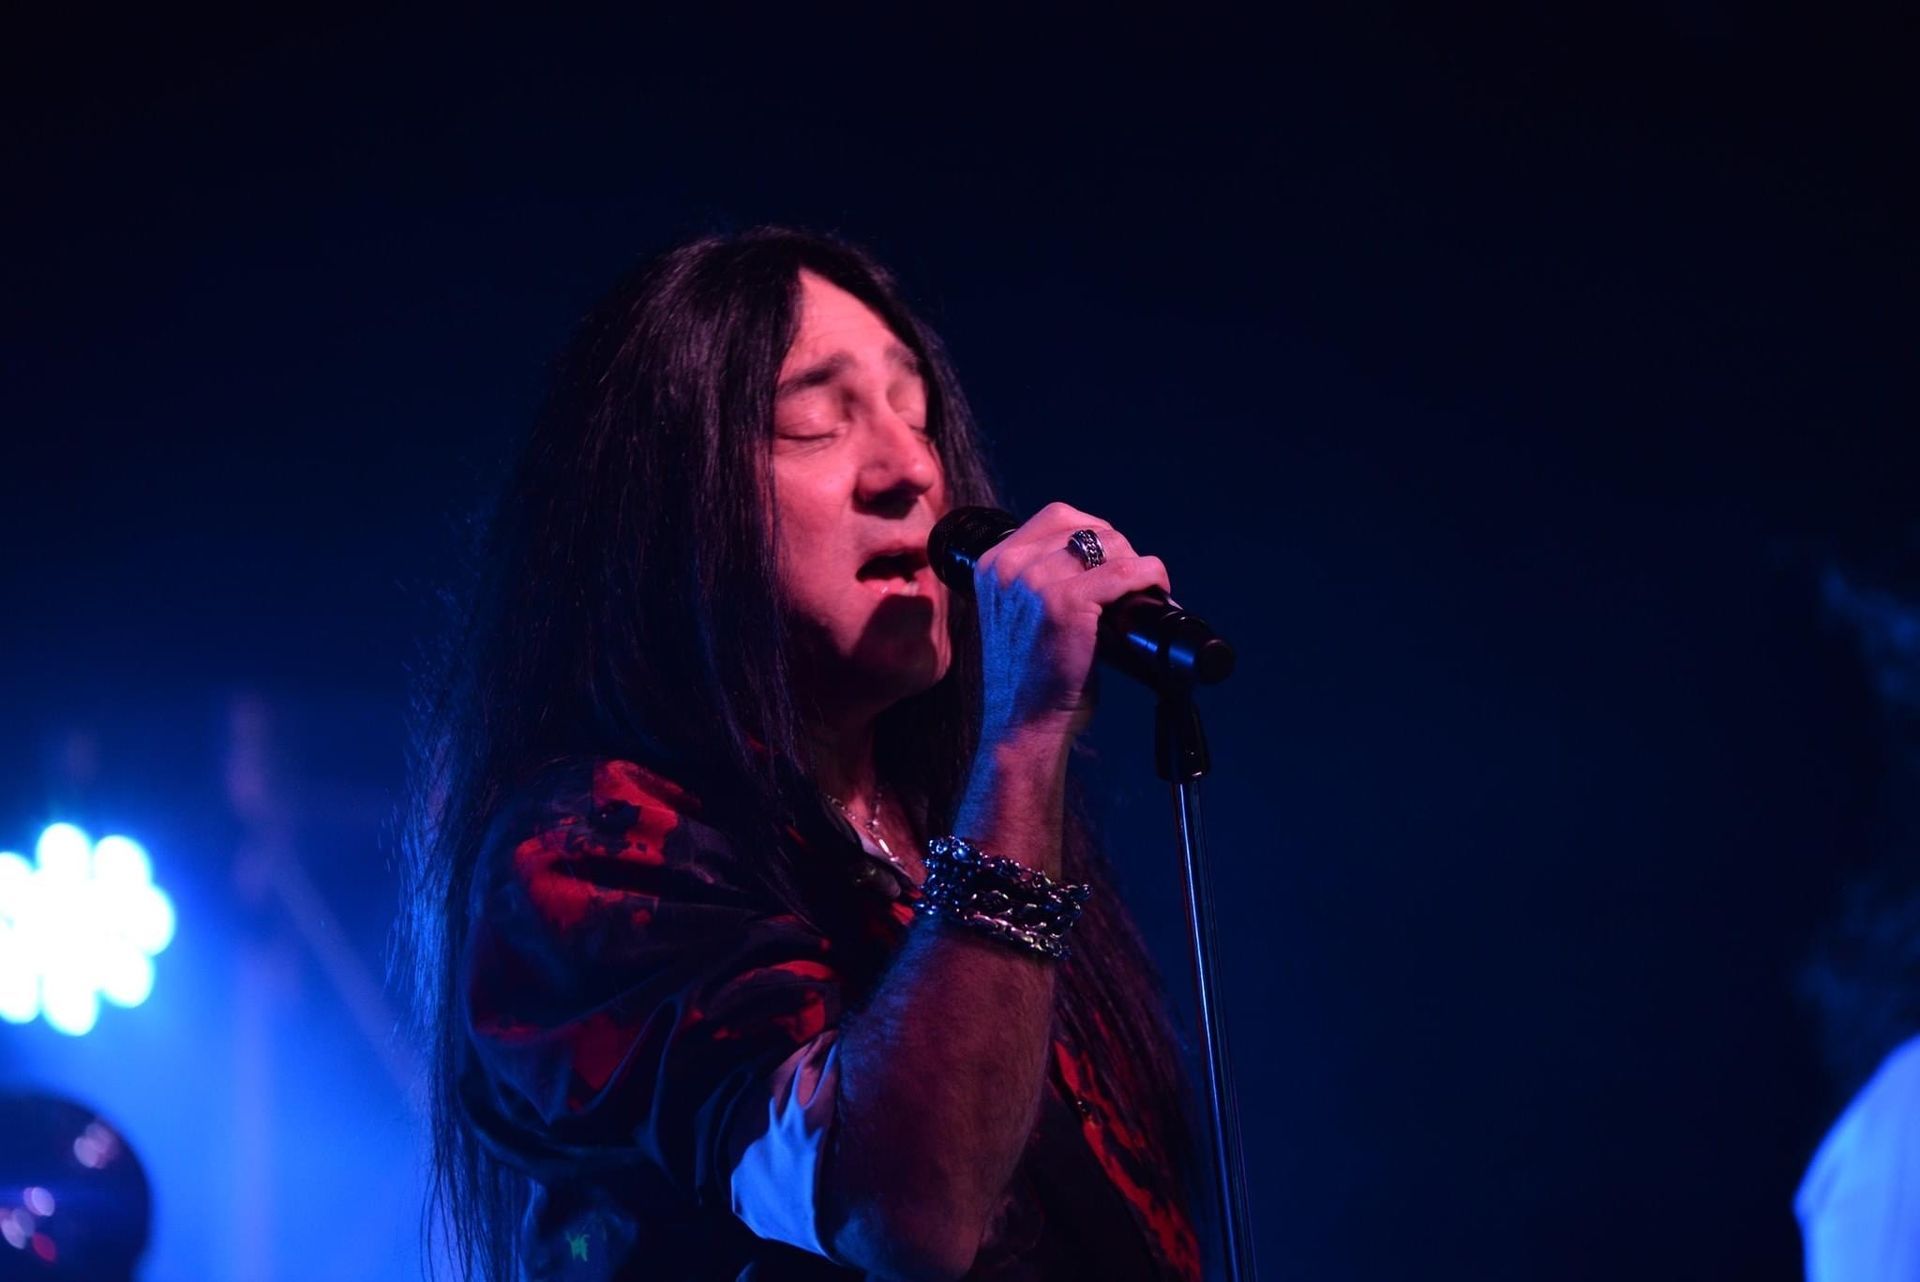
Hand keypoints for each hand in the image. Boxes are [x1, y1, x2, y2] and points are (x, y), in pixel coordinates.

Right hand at [968, 501, 1172, 742]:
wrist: (1024, 724)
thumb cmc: (1032, 678)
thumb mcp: (1019, 615)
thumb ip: (1041, 583)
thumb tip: (1103, 561)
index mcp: (992, 564)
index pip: (1056, 517)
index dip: (1094, 532)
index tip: (1113, 560)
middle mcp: (1007, 567)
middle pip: (1084, 527)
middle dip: (1118, 549)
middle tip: (1133, 583)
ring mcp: (1033, 582)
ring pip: (1107, 544)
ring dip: (1135, 563)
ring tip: (1143, 591)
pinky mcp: (1064, 602)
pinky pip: (1124, 572)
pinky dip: (1149, 576)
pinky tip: (1158, 589)